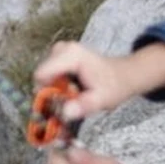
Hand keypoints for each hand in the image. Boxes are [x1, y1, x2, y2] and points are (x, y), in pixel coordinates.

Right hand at [33, 41, 164, 120]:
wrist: (123, 75)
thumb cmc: (114, 85)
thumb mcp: (102, 99)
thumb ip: (84, 105)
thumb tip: (65, 113)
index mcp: (70, 55)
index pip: (40, 75)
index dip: (46, 94)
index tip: (61, 104)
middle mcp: (61, 49)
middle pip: (41, 79)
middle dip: (51, 95)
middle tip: (71, 102)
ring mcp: (58, 52)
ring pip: (44, 80)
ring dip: (54, 93)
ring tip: (74, 97)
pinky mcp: (58, 58)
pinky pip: (48, 78)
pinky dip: (57, 89)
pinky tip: (72, 93)